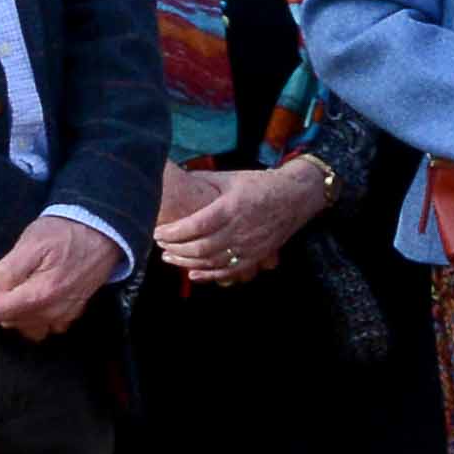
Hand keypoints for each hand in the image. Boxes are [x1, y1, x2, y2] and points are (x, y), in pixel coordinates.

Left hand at [0, 214, 113, 338]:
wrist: (104, 231)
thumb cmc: (65, 232)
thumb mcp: (31, 242)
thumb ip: (8, 270)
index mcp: (40, 294)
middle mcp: (52, 311)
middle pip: (8, 321)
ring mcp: (65, 314)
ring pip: (26, 327)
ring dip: (9, 314)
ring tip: (2, 294)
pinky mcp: (74, 311)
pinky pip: (46, 326)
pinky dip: (31, 318)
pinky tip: (27, 300)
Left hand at [150, 158, 326, 284]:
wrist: (296, 196)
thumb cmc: (260, 184)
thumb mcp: (230, 177)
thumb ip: (204, 182)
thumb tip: (176, 180)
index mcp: (230, 207)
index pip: (194, 225)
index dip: (172, 232)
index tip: (157, 231)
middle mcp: (239, 229)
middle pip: (199, 246)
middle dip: (174, 248)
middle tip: (159, 244)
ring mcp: (249, 246)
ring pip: (211, 261)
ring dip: (186, 262)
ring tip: (168, 257)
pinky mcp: (256, 256)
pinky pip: (228, 271)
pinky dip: (208, 275)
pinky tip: (192, 273)